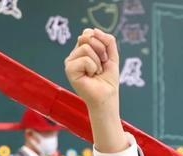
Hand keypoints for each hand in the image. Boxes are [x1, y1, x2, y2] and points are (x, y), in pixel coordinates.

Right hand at [65, 28, 127, 153]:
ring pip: (87, 47)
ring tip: (95, 73)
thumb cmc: (108, 81)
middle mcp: (75, 54)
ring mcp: (70, 61)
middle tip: (100, 67)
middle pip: (88, 37)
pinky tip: (90, 76)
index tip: (104, 59)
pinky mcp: (69, 69)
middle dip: (101, 51)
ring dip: (97, 62)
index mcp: (82, 50)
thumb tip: (94, 30)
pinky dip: (93, 68)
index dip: (102, 43)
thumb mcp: (112, 57)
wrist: (107, 97)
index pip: (90, 32)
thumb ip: (108, 41)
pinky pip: (85, 59)